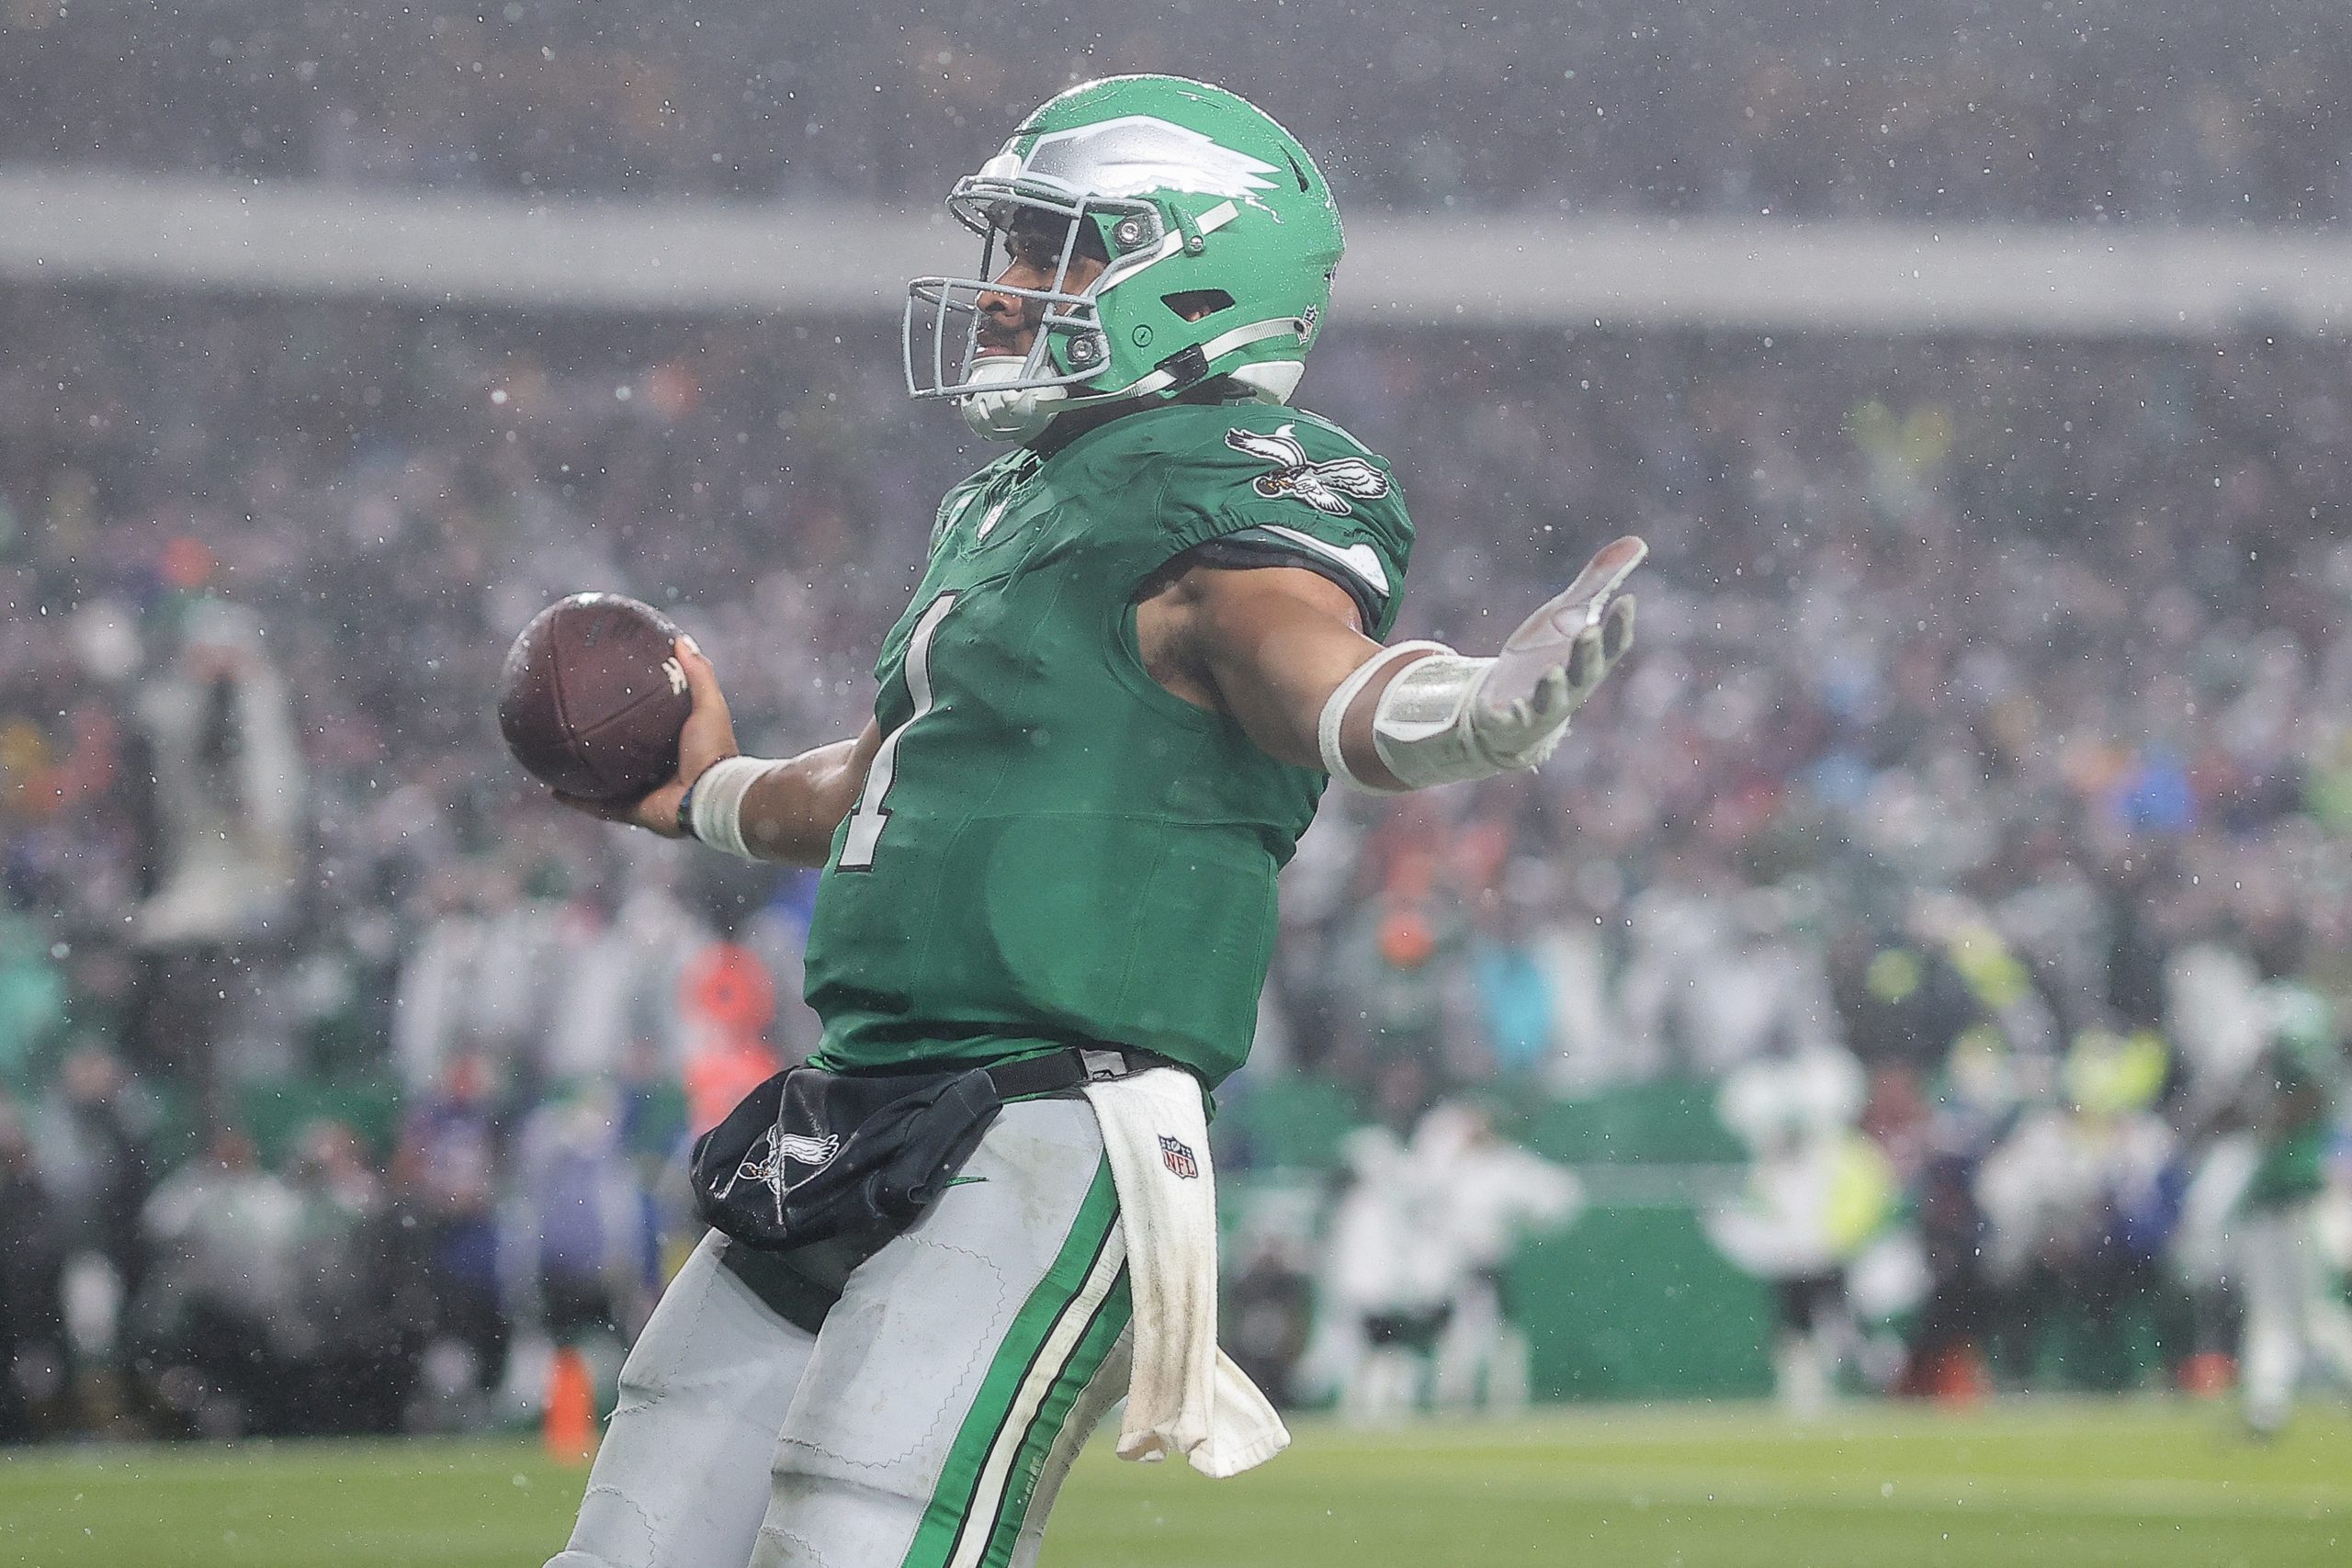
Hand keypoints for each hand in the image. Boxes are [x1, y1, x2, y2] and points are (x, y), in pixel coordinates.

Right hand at [552, 636, 739, 834]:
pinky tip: (553, 789)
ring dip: (580, 776)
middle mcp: (657, 772)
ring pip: (604, 785)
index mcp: (675, 749)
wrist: (713, 796)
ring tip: (554, 760)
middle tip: (577, 725)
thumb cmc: (714, 751)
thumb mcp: (709, 704)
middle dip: (600, 745)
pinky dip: (575, 800)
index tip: (609, 697)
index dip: (628, 714)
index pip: (647, 729)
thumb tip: (680, 638)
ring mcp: (644, 794)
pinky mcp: (633, 812)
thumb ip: (698, 672)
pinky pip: (597, 807)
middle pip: (622, 757)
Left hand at [1471, 535, 1643, 767]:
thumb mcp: (1567, 614)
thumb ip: (1598, 581)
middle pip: (1585, 671)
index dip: (1620, 625)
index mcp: (1590, 659)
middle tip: (1589, 630)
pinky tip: (1508, 708)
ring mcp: (1542, 705)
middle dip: (1588, 653)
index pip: (1613, 645)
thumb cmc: (1548, 653)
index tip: (1627, 599)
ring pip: (1552, 699)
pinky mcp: (1510, 719)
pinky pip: (1512, 720)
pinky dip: (1511, 715)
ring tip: (1551, 672)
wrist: (1509, 705)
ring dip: (1552, 687)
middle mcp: (1572, 685)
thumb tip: (1637, 541)